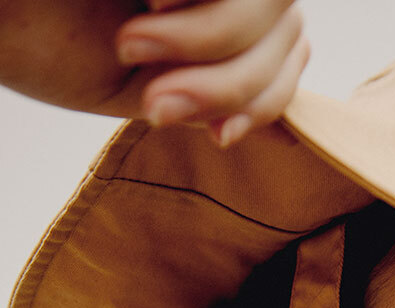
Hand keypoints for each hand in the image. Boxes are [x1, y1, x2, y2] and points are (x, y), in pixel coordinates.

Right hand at [0, 0, 308, 148]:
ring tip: (133, 41)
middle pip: (282, 25)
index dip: (267, 101)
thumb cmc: (42, 39)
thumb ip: (208, 96)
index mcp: (211, 5)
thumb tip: (283, 129)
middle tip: (157, 103)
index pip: (285, 52)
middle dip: (229, 83)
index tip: (221, 140)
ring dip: (207, 39)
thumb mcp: (141, 85)